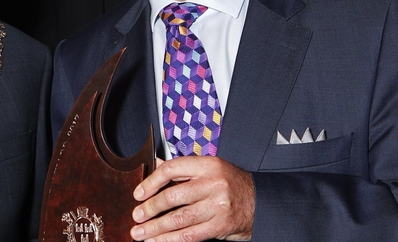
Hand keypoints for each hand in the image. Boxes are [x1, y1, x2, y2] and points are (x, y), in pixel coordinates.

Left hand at [130, 156, 253, 241]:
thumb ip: (183, 169)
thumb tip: (154, 164)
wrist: (261, 202)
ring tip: (140, 233)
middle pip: (172, 196)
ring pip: (179, 219)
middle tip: (136, 216)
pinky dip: (170, 240)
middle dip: (150, 209)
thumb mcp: (210, 169)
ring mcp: (218, 205)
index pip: (171, 169)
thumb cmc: (231, 184)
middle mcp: (213, 183)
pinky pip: (190, 235)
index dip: (151, 182)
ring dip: (156, 228)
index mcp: (208, 165)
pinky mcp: (221, 225)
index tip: (138, 193)